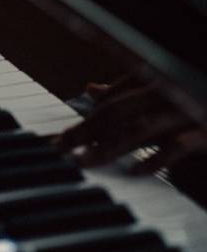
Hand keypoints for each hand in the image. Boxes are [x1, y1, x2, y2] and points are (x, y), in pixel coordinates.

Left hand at [54, 77, 206, 172]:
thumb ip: (129, 87)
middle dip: (85, 132)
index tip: (58, 141)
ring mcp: (187, 109)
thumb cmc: (195, 92)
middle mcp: (168, 92)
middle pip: (117, 113)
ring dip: (110, 147)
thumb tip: (91, 88)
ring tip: (85, 162)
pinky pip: (181, 143)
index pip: (112, 102)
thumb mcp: (163, 87)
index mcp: (156, 80)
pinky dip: (159, 157)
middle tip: (59, 151)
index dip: (83, 122)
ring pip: (141, 128)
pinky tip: (139, 171)